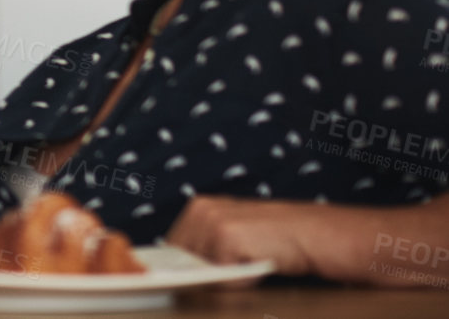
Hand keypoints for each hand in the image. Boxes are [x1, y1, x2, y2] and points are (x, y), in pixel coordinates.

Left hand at [165, 196, 319, 278]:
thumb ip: (207, 245)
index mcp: (198, 207)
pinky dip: (241, 279)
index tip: (194, 276)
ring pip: (203, 270)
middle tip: (239, 265)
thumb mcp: (234, 233)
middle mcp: (201, 209)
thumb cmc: (275, 238)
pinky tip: (258, 264)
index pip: (175, 246)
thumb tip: (183, 271)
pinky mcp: (226, 236)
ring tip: (250, 261)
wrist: (312, 234)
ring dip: (226, 276)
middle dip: (208, 272)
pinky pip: (223, 275)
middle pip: (185, 260)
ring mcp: (212, 221)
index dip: (186, 266)